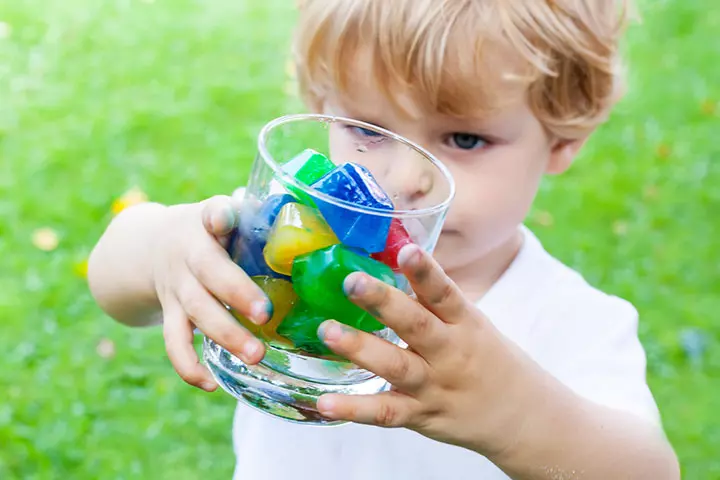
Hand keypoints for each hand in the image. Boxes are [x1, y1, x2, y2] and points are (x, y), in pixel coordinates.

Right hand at [152, 195, 271, 391]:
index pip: (211, 213)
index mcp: (206, 223)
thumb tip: (315, 221)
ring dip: (226, 336)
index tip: (224, 219)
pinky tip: (212, 384)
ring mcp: (177, 287)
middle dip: (238, 294)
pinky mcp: (169, 313)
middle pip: (209, 275)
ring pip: (195, 313)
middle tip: (267, 315)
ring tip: (256, 356)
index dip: (218, 216)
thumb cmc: (208, 231)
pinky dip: (189, 366)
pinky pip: (174, 343)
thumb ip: (257, 217)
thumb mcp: (224, 212)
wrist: (149, 246)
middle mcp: (188, 255)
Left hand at [315, 244, 543, 456]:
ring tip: (328, 331)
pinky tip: (324, 403)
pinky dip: (354, 409)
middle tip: (351, 281)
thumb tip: (389, 258)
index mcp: (464, 323)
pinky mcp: (420, 415)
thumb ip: (432, 300)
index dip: (426, 271)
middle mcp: (450, 352)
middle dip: (382, 302)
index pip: (445, 292)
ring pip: (396, 367)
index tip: (406, 250)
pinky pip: (385, 412)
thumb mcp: (470, 323)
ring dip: (361, 348)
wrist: (521, 415)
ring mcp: (434, 386)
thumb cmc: (485, 357)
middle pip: (416, 325)